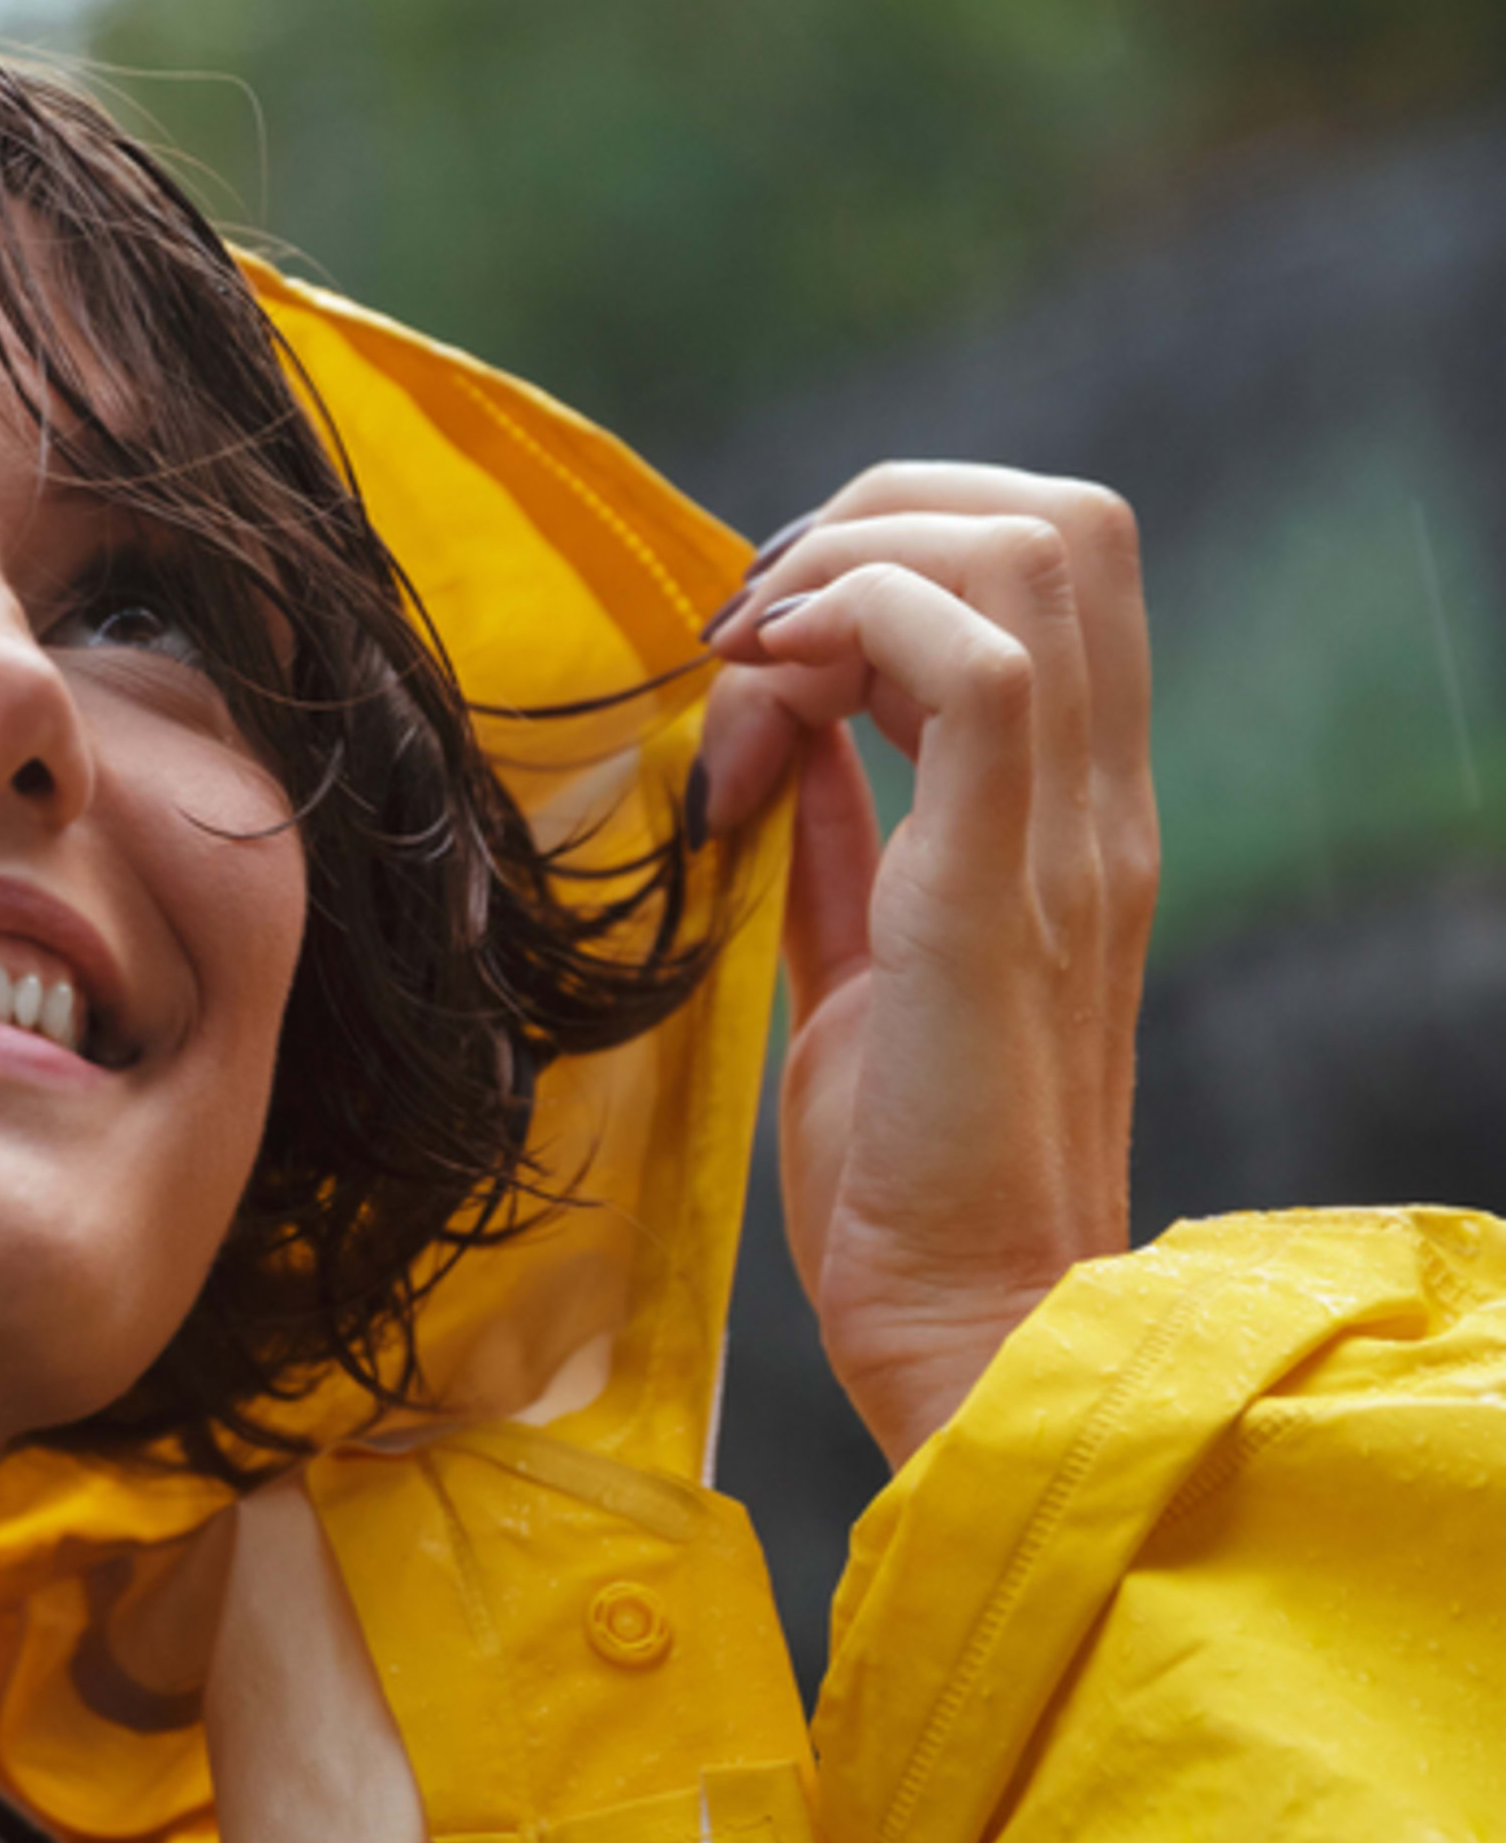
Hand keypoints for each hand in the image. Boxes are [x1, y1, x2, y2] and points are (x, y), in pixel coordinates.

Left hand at [689, 463, 1154, 1467]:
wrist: (962, 1324)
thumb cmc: (906, 1177)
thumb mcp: (860, 967)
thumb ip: (842, 847)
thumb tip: (782, 741)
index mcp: (1072, 817)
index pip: (1053, 566)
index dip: (890, 548)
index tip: (759, 649)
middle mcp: (1097, 804)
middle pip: (1059, 518)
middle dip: (871, 519)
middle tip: (745, 638)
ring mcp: (1066, 838)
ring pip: (1030, 549)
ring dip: (850, 566)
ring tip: (746, 675)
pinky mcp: (1001, 886)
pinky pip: (976, 662)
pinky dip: (851, 632)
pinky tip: (757, 715)